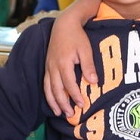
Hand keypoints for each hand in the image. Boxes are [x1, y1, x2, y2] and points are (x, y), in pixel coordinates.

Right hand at [43, 0, 102, 115]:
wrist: (64, 24)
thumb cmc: (77, 36)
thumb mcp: (86, 49)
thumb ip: (89, 66)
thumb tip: (93, 82)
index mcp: (63, 63)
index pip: (69, 84)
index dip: (75, 96)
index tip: (82, 104)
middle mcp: (53, 67)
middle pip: (56, 90)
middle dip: (63, 104)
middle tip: (70, 114)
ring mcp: (48, 67)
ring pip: (48, 88)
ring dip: (53, 102)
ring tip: (59, 113)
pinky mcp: (47, 66)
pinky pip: (45, 83)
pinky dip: (48, 94)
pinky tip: (52, 101)